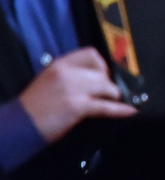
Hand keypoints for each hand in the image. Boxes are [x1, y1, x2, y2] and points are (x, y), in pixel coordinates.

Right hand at [18, 48, 136, 142]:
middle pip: (102, 72)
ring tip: (111, 102)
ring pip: (107, 87)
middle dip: (108, 84)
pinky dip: (120, 110)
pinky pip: (106, 107)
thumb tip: (96, 78)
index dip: (102, 66)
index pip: (92, 54)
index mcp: (60, 64)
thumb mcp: (50, 81)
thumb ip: (71, 76)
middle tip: (106, 94)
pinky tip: (130, 112)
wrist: (20, 125)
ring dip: (113, 96)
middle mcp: (67, 73)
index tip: (102, 77)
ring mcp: (72, 89)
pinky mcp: (77, 107)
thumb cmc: (34, 106)